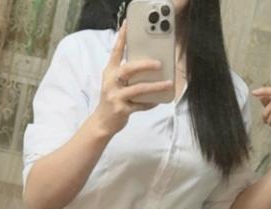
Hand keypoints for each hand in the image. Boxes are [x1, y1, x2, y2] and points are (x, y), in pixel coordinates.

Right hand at [93, 21, 173, 137]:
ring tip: (168, 83)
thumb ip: (126, 74)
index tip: (128, 24)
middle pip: (129, 69)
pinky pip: (140, 105)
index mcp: (109, 72)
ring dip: (155, 86)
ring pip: (138, 88)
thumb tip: (148, 65)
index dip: (122, 37)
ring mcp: (116, 97)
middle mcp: (111, 82)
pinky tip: (158, 100)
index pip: (116, 51)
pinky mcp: (122, 110)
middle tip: (159, 63)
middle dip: (145, 65)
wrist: (102, 122)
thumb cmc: (112, 99)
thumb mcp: (114, 83)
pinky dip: (150, 102)